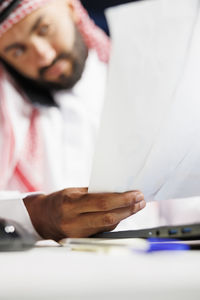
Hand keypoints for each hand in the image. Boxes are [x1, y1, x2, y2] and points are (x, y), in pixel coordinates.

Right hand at [23, 188, 145, 240]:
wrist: (41, 218)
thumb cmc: (59, 201)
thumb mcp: (73, 191)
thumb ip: (93, 193)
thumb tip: (117, 191)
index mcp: (70, 202)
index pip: (102, 202)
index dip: (122, 199)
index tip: (136, 194)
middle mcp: (72, 220)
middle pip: (108, 216)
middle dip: (128, 208)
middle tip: (140, 201)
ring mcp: (76, 233)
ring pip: (107, 226)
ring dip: (125, 215)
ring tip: (136, 207)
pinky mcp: (79, 240)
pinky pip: (102, 231)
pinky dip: (114, 222)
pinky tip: (122, 215)